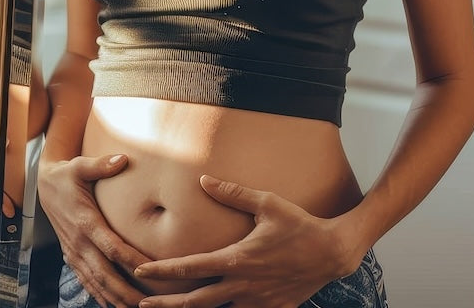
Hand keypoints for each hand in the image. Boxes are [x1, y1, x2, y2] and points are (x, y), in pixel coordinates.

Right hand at [37, 153, 151, 307]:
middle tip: (150, 302)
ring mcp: (74, 252)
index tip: (152, 270)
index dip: (132, 261)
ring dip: (116, 298)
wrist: (43, 185)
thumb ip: (102, 164)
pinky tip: (113, 306)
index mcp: (85, 221)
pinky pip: (86, 281)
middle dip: (127, 291)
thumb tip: (122, 159)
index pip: (112, 247)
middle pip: (106, 273)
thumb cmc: (67, 175)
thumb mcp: (80, 166)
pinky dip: (100, 295)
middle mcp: (79, 242)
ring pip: (96, 282)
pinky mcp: (72, 256)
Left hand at [133, 175, 366, 307]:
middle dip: (166, 304)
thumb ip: (232, 193)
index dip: (162, 271)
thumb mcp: (267, 203)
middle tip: (140, 304)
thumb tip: (203, 180)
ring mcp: (257, 303)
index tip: (139, 270)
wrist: (334, 253)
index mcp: (237, 259)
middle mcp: (242, 286)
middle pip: (195, 302)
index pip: (190, 268)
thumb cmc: (300, 224)